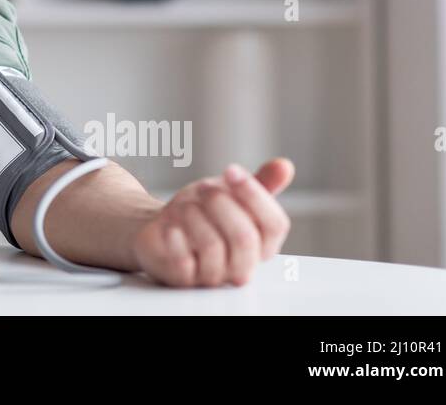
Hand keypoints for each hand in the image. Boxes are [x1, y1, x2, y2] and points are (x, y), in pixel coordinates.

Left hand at [132, 157, 293, 287]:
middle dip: (222, 204)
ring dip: (194, 215)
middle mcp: (242, 266)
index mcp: (262, 245)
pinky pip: (183, 262)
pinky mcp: (182, 279)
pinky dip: (175, 237)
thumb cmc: (202, 214)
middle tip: (204, 188)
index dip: (254, 194)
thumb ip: (260, 183)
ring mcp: (212, 276)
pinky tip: (170, 226)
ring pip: (212, 246)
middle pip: (245, 238)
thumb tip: (285, 166)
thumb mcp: (230, 193)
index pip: (275, 225)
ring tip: (184, 205)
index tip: (230, 170)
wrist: (160, 230)